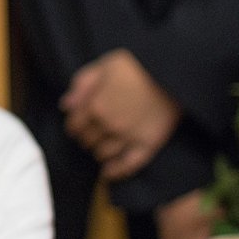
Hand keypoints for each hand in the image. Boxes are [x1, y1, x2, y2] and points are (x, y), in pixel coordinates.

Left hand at [61, 49, 179, 179]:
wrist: (172, 71)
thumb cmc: (135, 65)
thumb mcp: (103, 66)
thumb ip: (81, 86)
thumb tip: (65, 106)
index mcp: (95, 106)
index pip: (74, 126)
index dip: (74, 126)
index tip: (78, 126)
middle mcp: (109, 125)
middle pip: (87, 141)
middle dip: (87, 138)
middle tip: (92, 135)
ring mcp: (129, 137)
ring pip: (104, 154)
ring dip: (99, 152)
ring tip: (102, 147)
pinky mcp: (149, 144)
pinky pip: (129, 166)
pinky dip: (116, 172)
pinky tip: (108, 173)